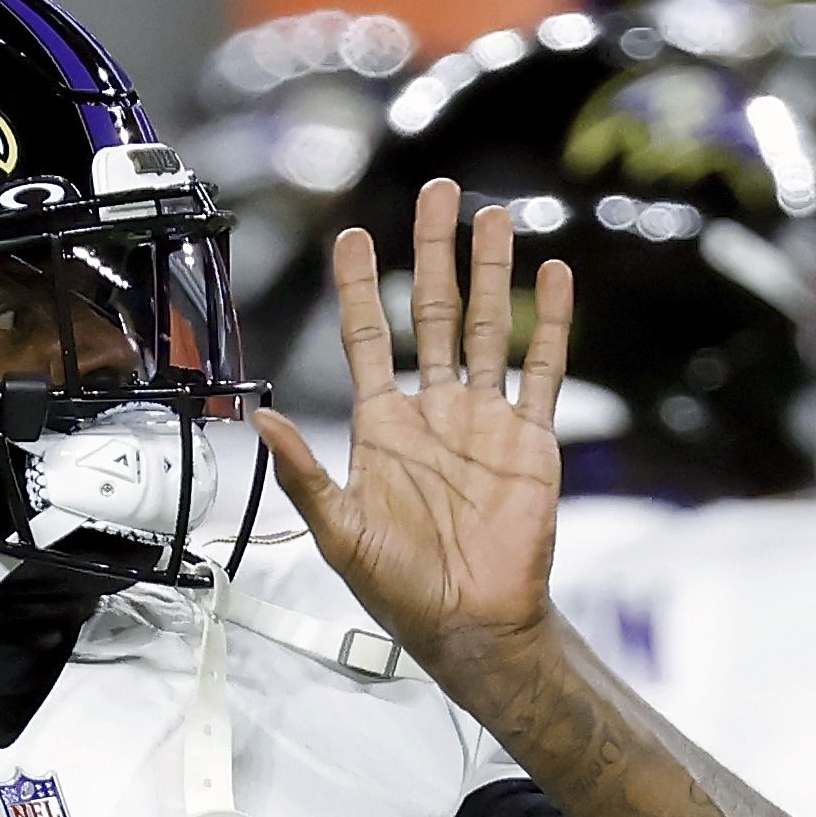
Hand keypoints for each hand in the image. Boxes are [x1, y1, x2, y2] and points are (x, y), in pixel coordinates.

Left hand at [257, 179, 574, 664]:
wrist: (472, 623)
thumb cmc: (400, 588)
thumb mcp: (339, 532)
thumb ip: (305, 473)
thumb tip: (260, 421)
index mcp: (382, 426)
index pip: (366, 339)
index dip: (357, 288)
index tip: (350, 236)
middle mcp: (433, 411)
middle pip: (431, 312)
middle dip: (433, 252)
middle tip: (439, 193)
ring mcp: (484, 420)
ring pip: (486, 328)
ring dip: (491, 273)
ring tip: (494, 218)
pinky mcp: (530, 439)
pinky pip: (542, 370)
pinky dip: (550, 324)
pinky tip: (555, 277)